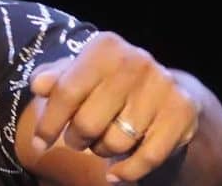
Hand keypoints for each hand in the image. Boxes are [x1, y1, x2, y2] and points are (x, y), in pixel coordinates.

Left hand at [29, 32, 199, 183]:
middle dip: (76, 138)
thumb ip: (53, 79)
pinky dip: (127, 171)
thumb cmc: (103, 83)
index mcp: (105, 47)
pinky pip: (148, 157)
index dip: (49, 123)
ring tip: (103, 140)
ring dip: (102, 150)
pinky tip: (115, 173)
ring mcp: (162, 86)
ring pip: (116, 142)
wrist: (161, 88)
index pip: (66, 92)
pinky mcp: (182, 112)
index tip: (38, 143)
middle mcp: (136, 61)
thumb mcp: (76, 74)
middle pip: (89, 122)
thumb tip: (39, 86)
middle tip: (77, 138)